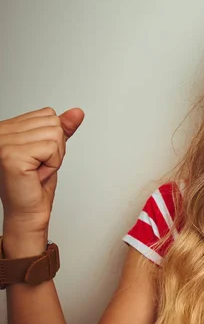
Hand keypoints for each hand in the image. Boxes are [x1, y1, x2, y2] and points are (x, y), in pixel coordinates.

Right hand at [0, 107, 83, 254]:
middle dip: (55, 147)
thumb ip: (63, 129)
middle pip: (53, 123)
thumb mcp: (52, 150)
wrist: (29, 211)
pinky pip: (51, 148)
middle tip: (39, 165)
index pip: (47, 114)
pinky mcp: (11, 156)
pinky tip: (36, 174)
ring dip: (54, 157)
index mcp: (7, 127)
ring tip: (37, 169)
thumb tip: (77, 112)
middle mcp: (1, 132)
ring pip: (54, 135)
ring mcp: (3, 143)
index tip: (39, 156)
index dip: (53, 138)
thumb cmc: (35, 184)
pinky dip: (52, 164)